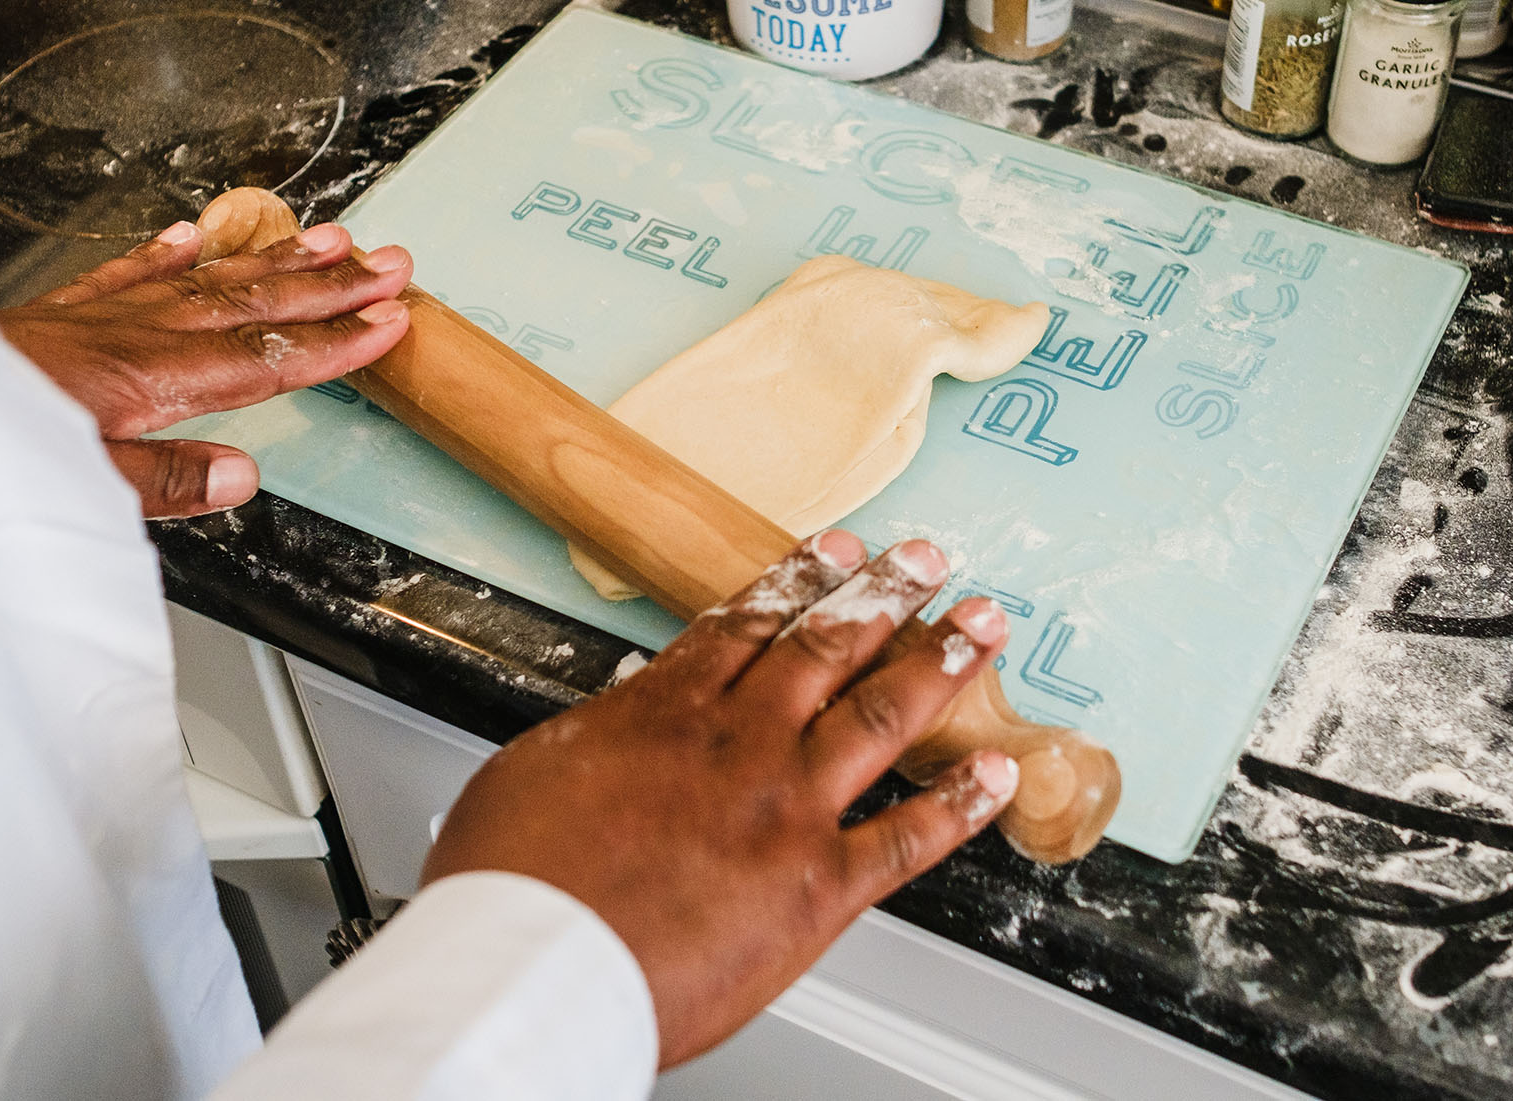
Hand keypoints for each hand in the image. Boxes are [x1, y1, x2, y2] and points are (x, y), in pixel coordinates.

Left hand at [0, 220, 411, 516]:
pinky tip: (198, 235)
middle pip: (253, 304)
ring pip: (208, 278)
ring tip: (331, 237)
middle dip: (330, 286)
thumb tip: (241, 475)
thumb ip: (162, 482)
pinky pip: (131, 273)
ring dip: (275, 257)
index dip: (334, 342)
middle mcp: (133, 335)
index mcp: (147, 379)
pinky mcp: (63, 315)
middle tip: (391, 265)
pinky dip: (173, 252)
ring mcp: (101, 318)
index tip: (389, 323)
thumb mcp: (79, 487)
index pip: (264, 357)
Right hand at [421, 532, 1019, 1068]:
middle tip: (924, 559)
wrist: (537, 964)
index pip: (750, 624)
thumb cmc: (515, 886)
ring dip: (939, 662)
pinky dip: (961, 804)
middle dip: (884, 594)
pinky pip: (909, 838)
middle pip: (827, 647)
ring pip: (880, 714)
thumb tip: (621, 713)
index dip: (802, 578)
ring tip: (980, 626)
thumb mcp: (534, 770)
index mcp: (667, 711)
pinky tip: (997, 774)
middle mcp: (740, 744)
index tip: (838, 548)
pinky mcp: (819, 886)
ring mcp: (787, 808)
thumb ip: (598, 735)